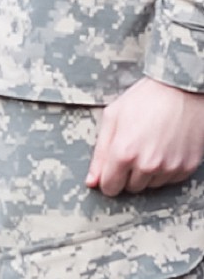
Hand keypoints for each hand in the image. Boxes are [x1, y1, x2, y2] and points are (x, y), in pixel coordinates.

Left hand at [87, 76, 203, 196]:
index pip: (110, 187)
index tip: (111, 170)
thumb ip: (99, 153)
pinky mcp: (187, 167)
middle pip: (131, 188)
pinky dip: (166, 169)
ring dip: (147, 172)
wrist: (182, 90)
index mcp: (124, 153)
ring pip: (151, 185)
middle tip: (133, 150)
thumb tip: (91, 181)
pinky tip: (165, 148)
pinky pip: (170, 180)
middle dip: (128, 174)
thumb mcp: (113, 118)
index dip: (108, 179)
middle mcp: (148, 165)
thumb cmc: (145, 99)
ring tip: (150, 146)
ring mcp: (170, 168)